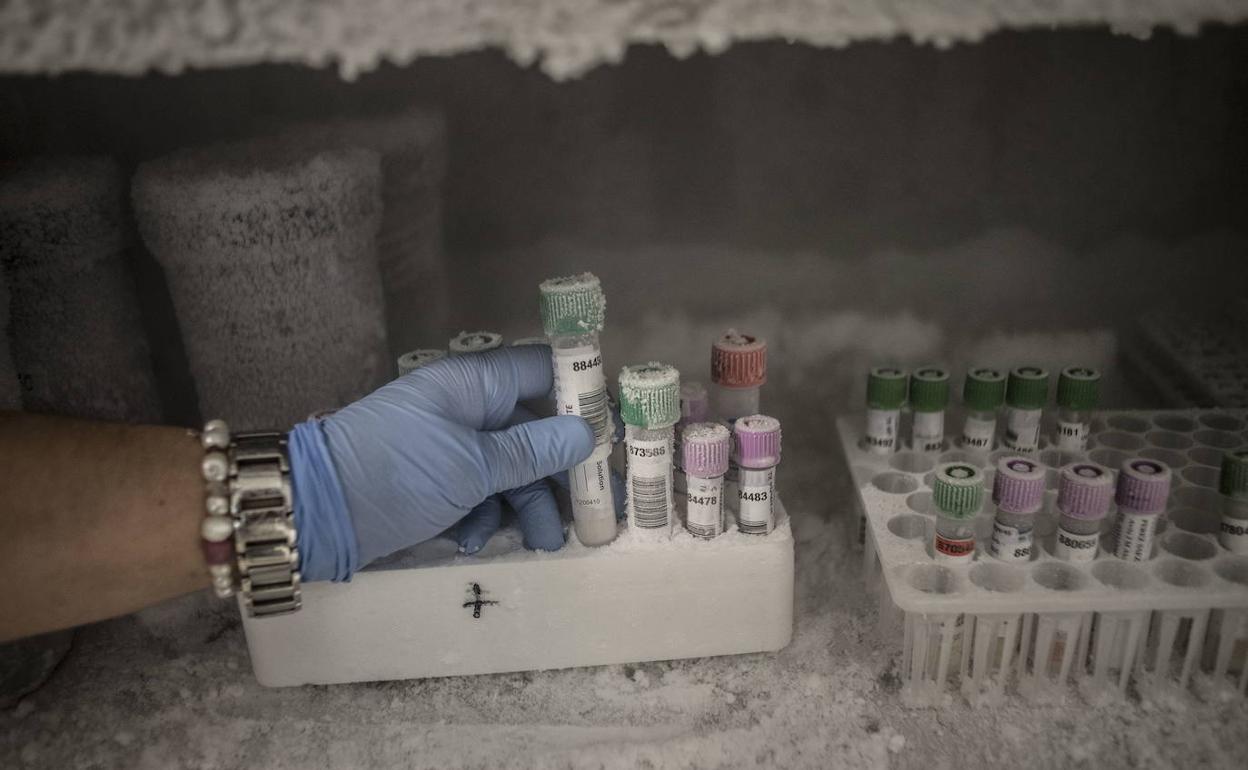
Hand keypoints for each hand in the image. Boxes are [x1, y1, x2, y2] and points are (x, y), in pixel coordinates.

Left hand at [288, 346, 595, 580]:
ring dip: (528, 504)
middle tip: (594, 509)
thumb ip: (532, 451)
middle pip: (533, 428)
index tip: (611, 433)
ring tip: (543, 543)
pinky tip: (477, 543)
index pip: (542, 370)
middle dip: (561, 470)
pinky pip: (478, 492)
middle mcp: (465, 408)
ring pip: (509, 468)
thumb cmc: (397, 474)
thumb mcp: (472, 466)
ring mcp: (449, 446)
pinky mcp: (434, 482)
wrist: (315, 512)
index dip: (580, 396)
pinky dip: (484, 516)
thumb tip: (586, 432)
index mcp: (474, 384)